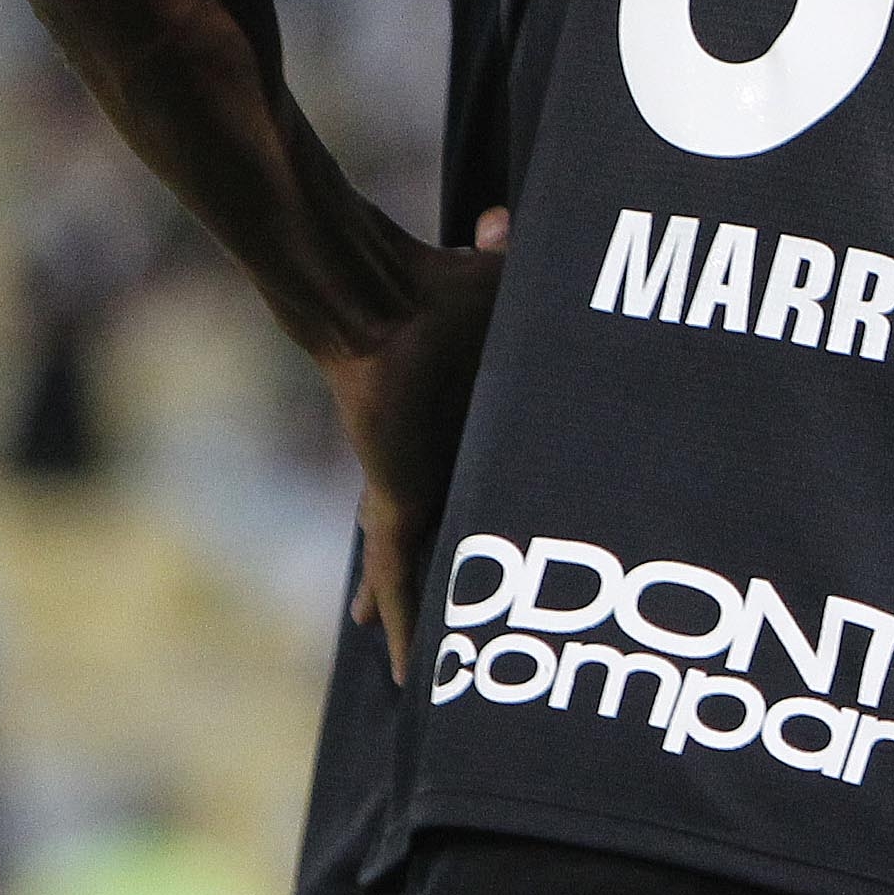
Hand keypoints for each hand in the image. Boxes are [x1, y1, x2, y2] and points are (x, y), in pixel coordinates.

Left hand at [322, 234, 504, 682]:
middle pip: (453, 537)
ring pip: (423, 570)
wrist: (382, 305)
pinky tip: (407, 675)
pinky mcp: (396, 507)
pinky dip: (410, 630)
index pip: (485, 485)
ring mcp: (414, 488)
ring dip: (430, 618)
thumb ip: (504, 261)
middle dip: (454, 583)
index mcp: (468, 426)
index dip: (497, 518)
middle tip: (471, 632)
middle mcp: (440, 464)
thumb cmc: (444, 289)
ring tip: (435, 679)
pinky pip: (404, 582)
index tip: (512, 546)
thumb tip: (505, 215)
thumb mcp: (501, 285)